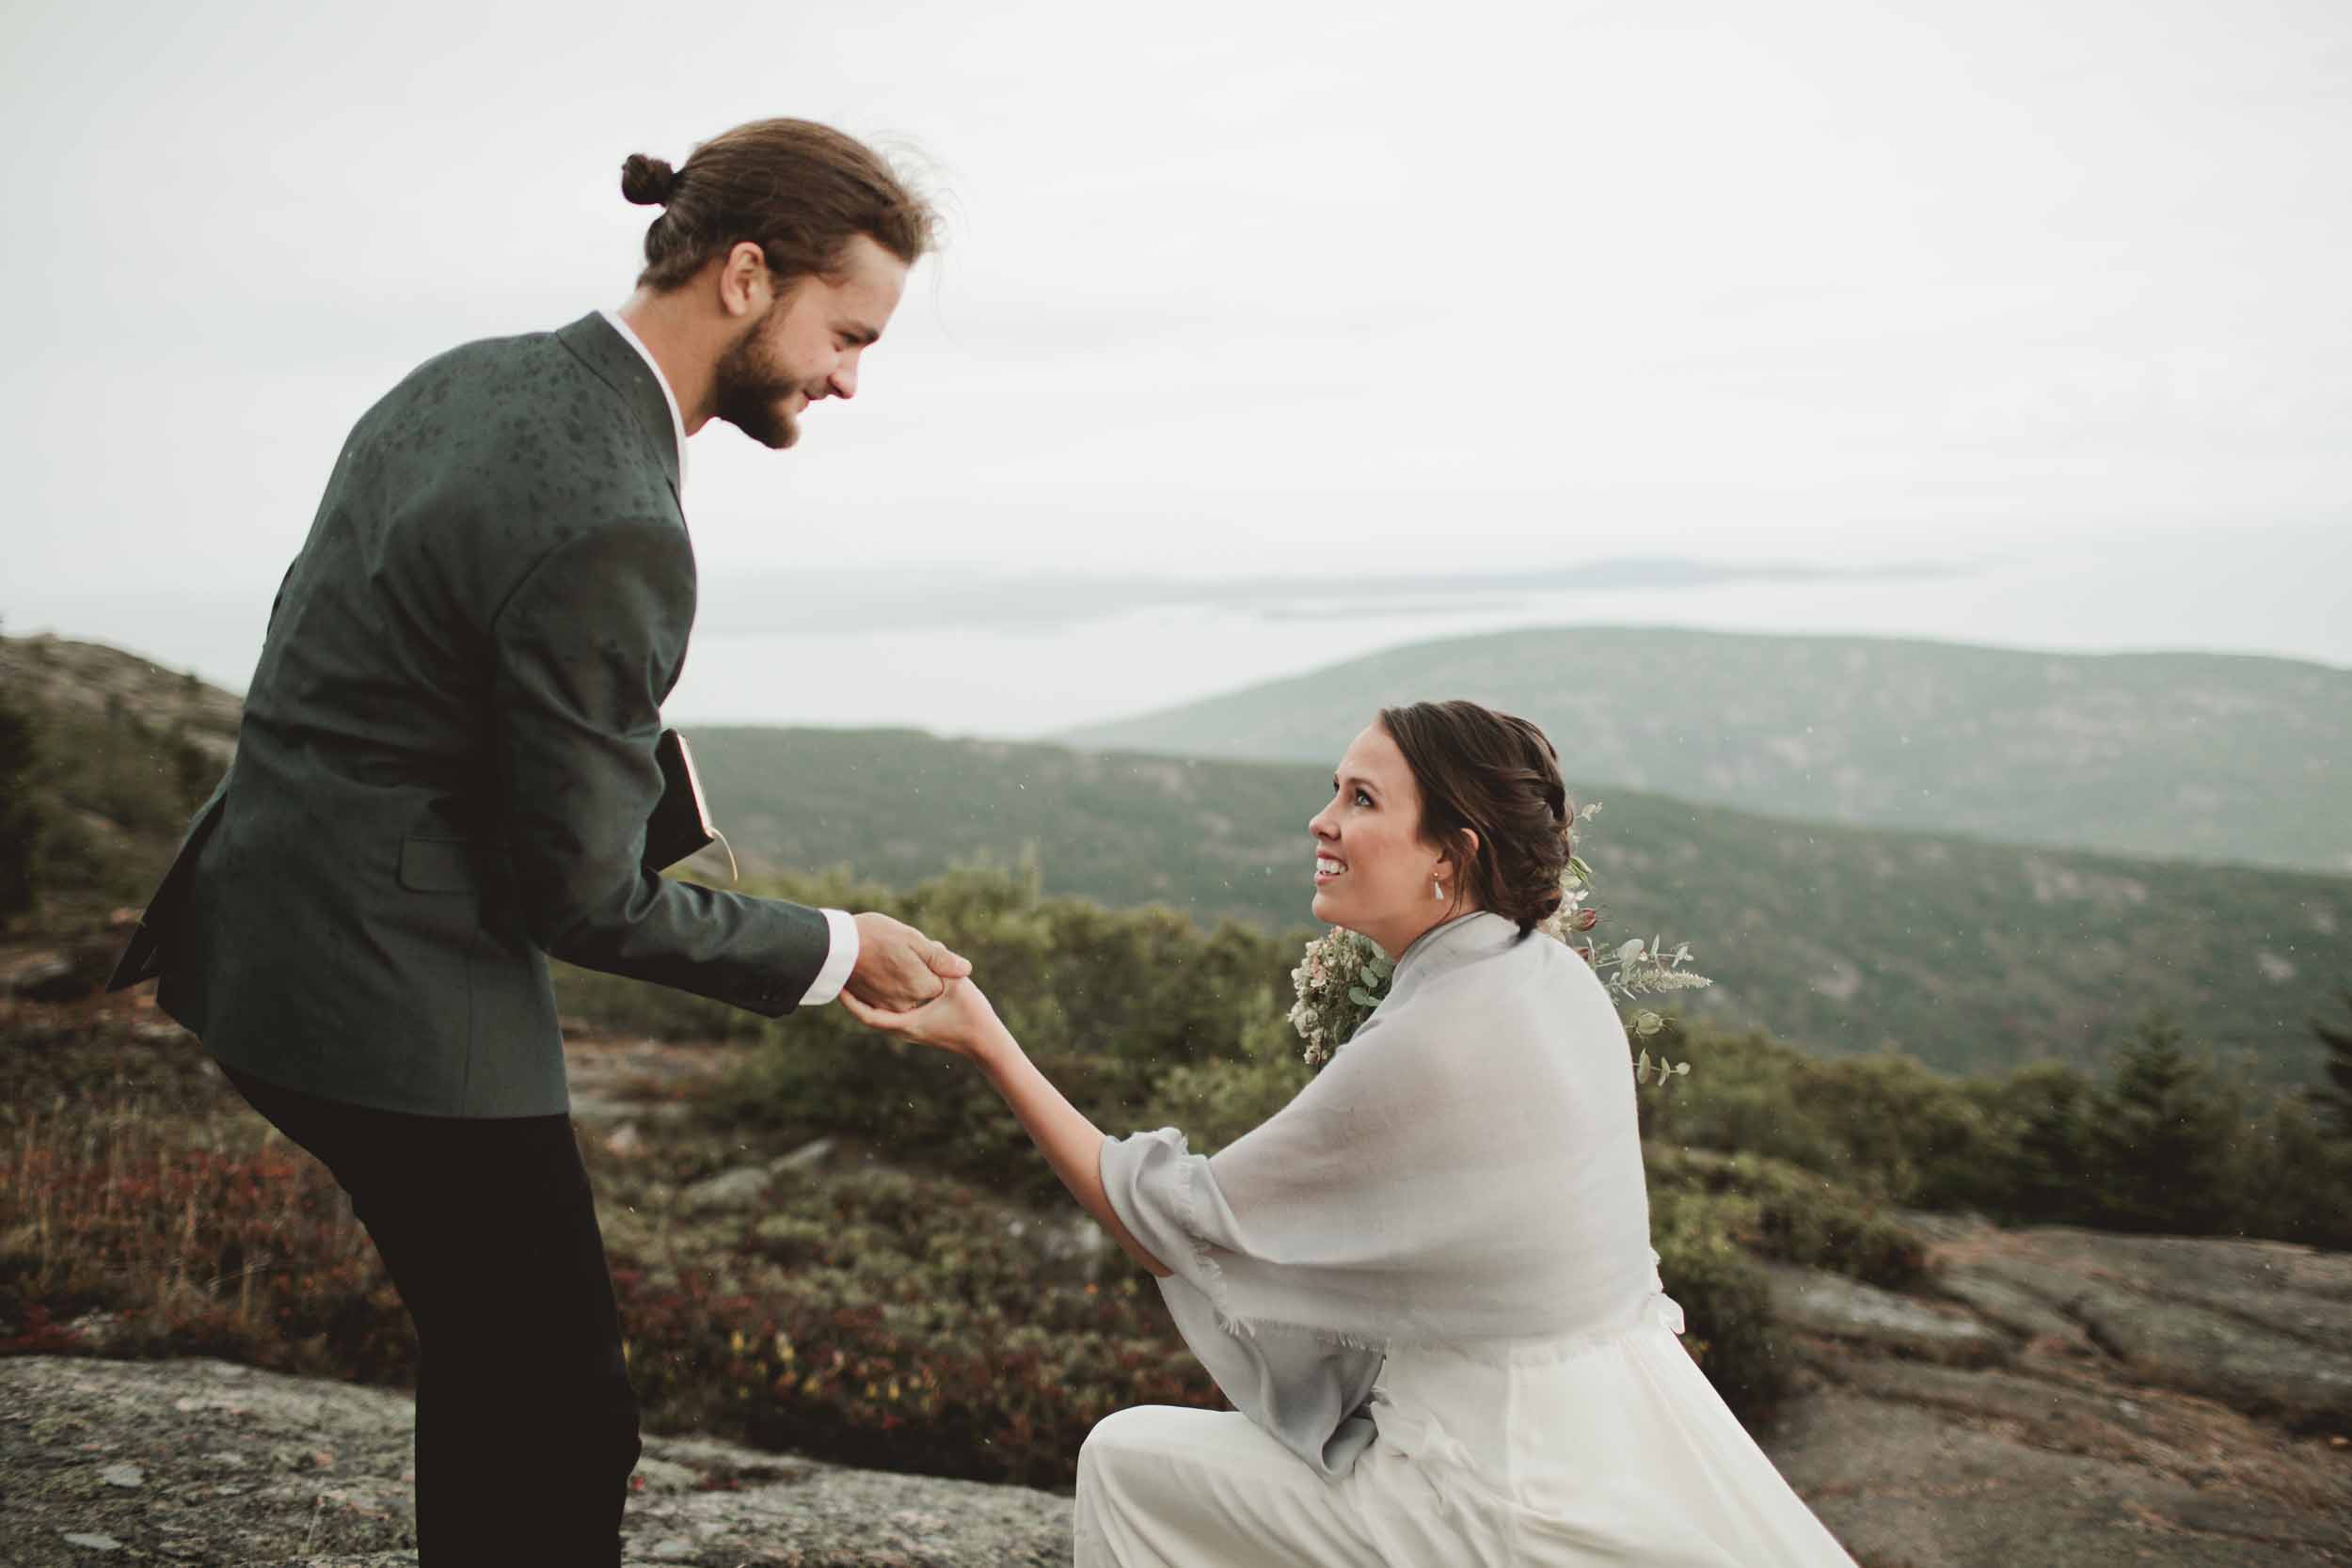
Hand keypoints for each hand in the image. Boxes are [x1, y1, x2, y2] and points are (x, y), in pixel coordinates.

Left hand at [840, 976, 1007, 1060]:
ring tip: (858, 976)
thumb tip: (934, 945)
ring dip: (870, 996)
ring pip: (881, 1012)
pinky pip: (893, 1013)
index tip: (838, 985)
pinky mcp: (919, 1026)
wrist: (985, 1043)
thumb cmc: (972, 1017)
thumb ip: (943, 965)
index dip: (850, 1001)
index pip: (868, 1015)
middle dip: (857, 994)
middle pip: (870, 1012)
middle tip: (843, 974)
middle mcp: (904, 1029)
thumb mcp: (958, 986)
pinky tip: (884, 982)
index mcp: (907, 1023)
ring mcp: (911, 1029)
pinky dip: (884, 999)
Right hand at [844, 912, 970, 1012]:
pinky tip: (877, 966)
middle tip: (900, 949)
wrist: (835, 946)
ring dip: (903, 976)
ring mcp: (888, 1006)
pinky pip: (889, 996)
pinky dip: (887, 983)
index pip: (942, 978)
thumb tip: (966, 970)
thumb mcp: (913, 940)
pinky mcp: (872, 1005)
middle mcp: (907, 1003)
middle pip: (924, 985)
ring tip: (887, 955)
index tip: (919, 948)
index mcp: (923, 986)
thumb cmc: (875, 936)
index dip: (934, 960)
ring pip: (907, 990)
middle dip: (919, 969)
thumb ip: (940, 959)